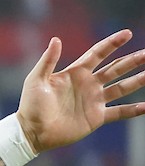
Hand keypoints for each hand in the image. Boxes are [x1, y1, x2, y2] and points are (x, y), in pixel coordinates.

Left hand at [17, 30, 144, 152]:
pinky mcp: (96, 117)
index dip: (112, 43)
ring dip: (137, 81)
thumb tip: (56, 39)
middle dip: (132, 60)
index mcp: (75, 73)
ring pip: (121, 87)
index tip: (127, 33)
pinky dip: (133, 110)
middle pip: (115, 68)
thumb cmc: (31, 104)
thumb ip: (48, 60)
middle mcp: (88, 84)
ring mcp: (94, 101)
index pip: (97, 54)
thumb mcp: (36, 79)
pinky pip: (119, 112)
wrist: (32, 131)